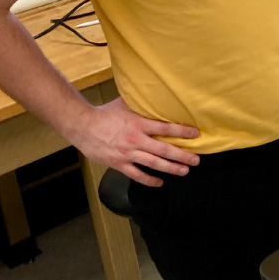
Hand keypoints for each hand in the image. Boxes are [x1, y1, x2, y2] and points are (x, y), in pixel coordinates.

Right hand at [71, 97, 200, 186]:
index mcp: (139, 124)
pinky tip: (160, 182)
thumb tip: (157, 96)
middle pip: (164, 150)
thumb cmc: (105, 113)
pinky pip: (137, 175)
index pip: (166, 129)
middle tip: (196, 160)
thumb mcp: (126, 104)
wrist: (82, 125)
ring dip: (171, 168)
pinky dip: (149, 180)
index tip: (196, 135)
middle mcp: (136, 140)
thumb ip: (142, 104)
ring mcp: (127, 154)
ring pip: (154, 164)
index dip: (183, 132)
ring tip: (184, 171)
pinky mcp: (119, 163)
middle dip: (183, 156)